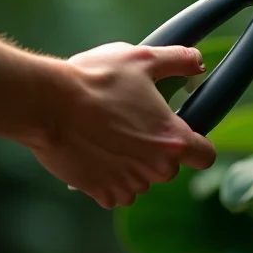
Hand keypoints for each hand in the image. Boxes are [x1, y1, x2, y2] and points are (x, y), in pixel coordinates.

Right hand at [31, 42, 215, 208]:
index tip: (185, 134)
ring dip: (134, 163)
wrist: (47, 104)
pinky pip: (118, 191)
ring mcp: (127, 183)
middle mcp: (154, 168)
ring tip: (111, 132)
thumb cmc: (97, 80)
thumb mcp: (144, 59)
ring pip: (143, 178)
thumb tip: (197, 62)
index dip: (198, 145)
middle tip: (136, 123)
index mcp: (172, 139)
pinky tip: (98, 151)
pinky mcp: (100, 193)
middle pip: (170, 166)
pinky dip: (112, 176)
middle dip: (159, 149)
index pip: (205, 156)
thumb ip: (179, 60)